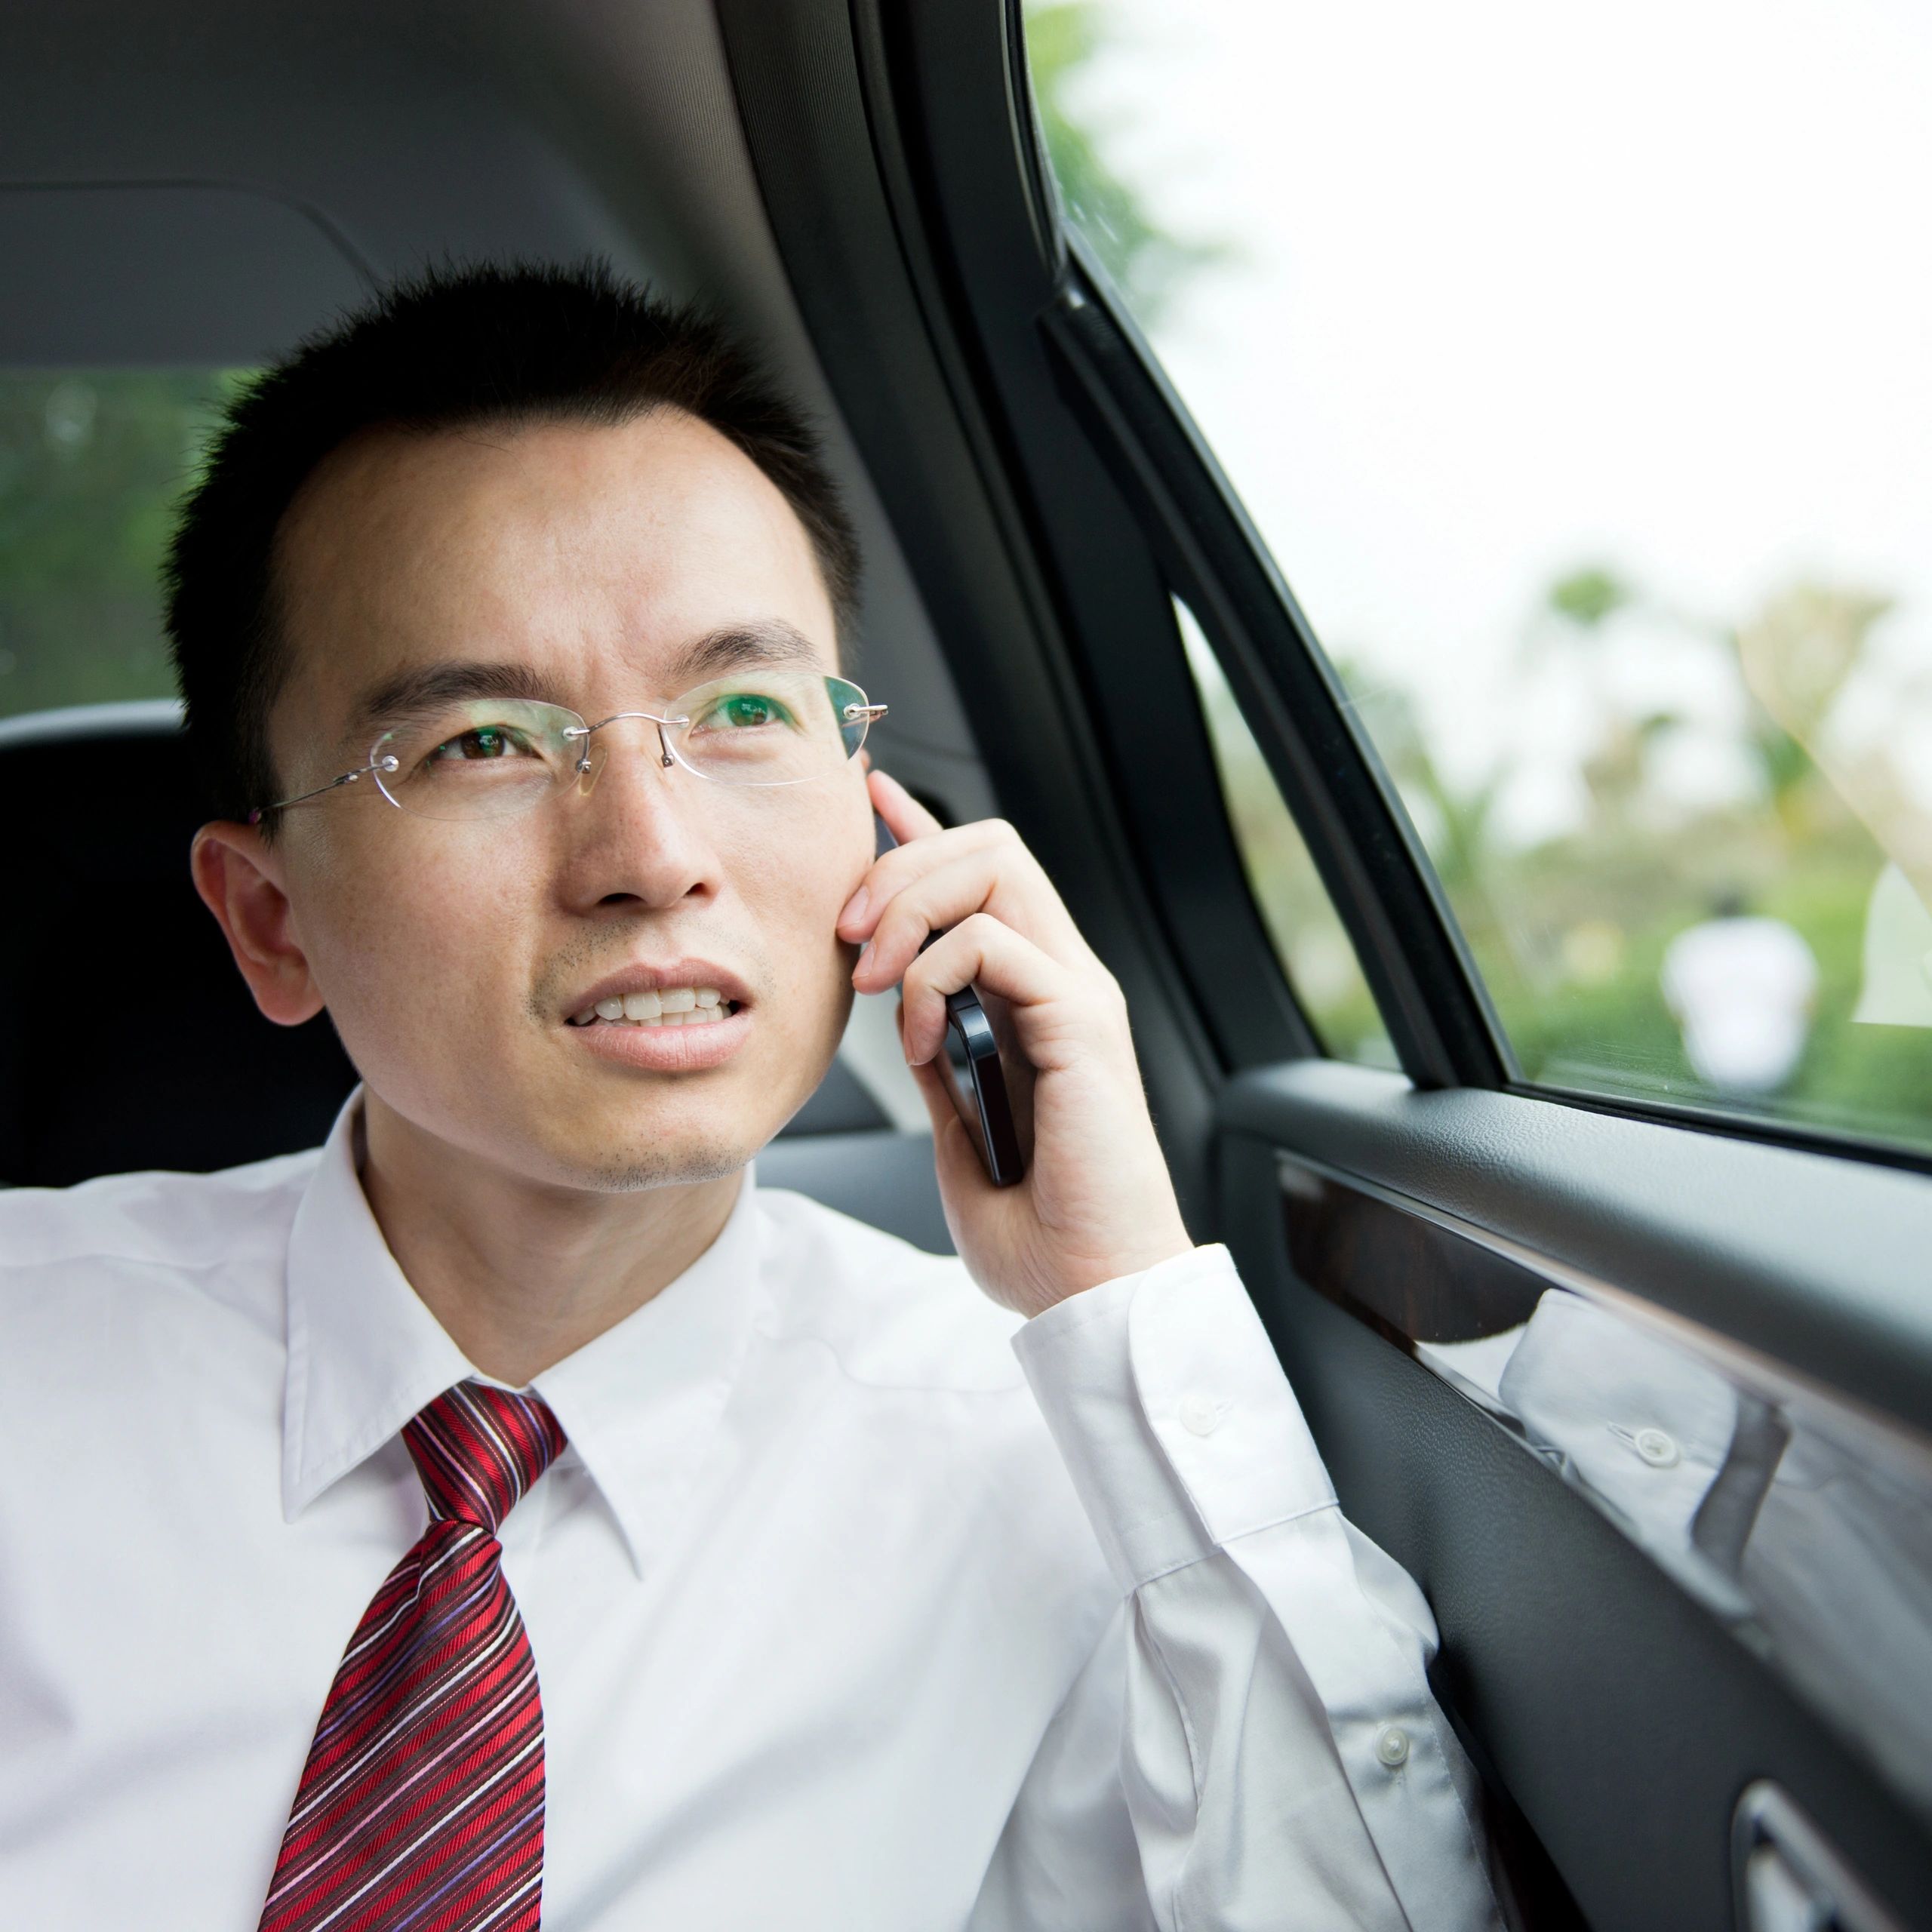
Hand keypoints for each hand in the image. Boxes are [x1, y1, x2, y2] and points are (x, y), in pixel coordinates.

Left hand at [839, 769, 1194, 1317]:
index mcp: (1037, 1000)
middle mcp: (1063, 980)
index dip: (924, 828)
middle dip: (900, 864)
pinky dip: (935, 976)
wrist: (1091, 1289)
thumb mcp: (960, 1126)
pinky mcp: (1080, 1021)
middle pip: (990, 844)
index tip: (872, 797)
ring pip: (995, 865)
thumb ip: (941, 1056)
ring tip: (876, 983)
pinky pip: (993, 942)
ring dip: (910, 906)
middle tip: (849, 938)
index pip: (986, 876)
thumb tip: (899, 1002)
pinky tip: (925, 1039)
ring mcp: (1076, 994)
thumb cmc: (1039, 1229)